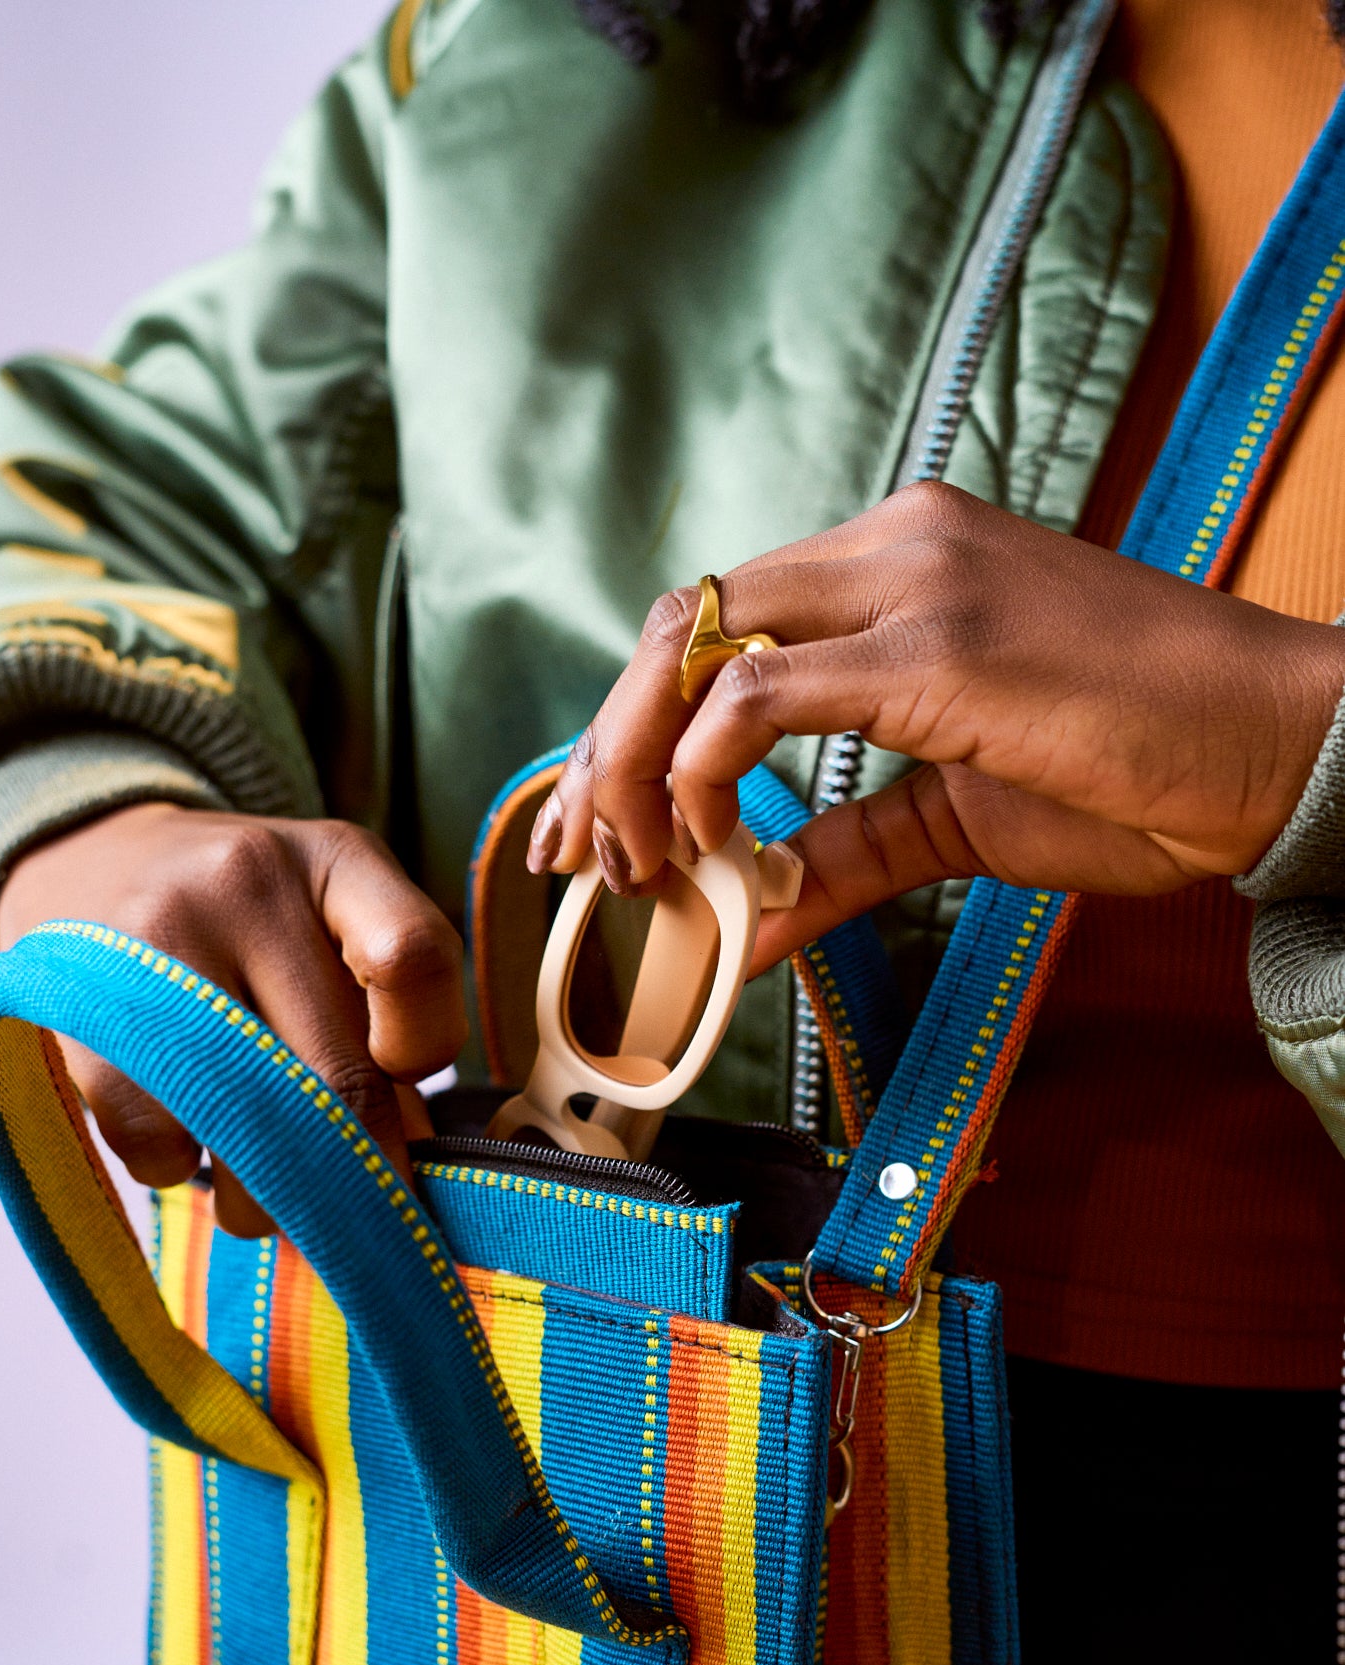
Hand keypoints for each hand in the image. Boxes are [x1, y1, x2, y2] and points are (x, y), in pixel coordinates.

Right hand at [0, 803, 465, 1234]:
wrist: (91, 861)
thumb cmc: (249, 920)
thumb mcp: (329, 923)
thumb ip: (380, 1021)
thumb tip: (403, 1170)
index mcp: (337, 862)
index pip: (415, 958)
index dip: (424, 1047)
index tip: (401, 1082)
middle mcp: (250, 882)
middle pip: (335, 1072)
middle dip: (356, 1174)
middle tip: (356, 1216)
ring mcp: (159, 933)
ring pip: (247, 1122)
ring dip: (263, 1200)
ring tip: (261, 1201)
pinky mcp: (83, 999)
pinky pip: (155, 1137)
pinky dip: (177, 1171)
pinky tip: (177, 1145)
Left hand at [528, 483, 1344, 973]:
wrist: (1277, 748)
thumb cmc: (1136, 767)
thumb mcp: (952, 819)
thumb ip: (837, 855)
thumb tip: (740, 927)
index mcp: (895, 560)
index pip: (717, 623)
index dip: (634, 722)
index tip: (598, 821)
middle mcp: (891, 545)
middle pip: (682, 624)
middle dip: (604, 742)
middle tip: (582, 850)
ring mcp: (915, 580)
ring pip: (698, 646)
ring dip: (632, 762)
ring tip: (633, 863)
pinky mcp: (939, 646)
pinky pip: (761, 698)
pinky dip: (704, 772)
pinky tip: (708, 841)